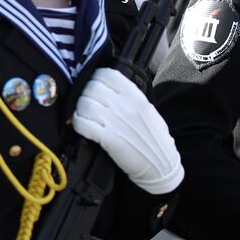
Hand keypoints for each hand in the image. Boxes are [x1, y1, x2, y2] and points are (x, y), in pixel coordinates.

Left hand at [72, 68, 183, 193]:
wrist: (161, 165)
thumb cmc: (154, 138)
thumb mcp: (147, 109)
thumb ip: (129, 96)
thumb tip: (106, 86)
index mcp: (136, 96)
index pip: (107, 74)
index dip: (95, 78)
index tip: (93, 86)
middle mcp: (125, 105)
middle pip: (92, 87)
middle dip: (84, 94)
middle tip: (87, 103)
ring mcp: (116, 122)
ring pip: (84, 104)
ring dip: (79, 109)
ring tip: (84, 115)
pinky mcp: (109, 139)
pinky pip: (83, 124)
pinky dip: (78, 124)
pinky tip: (83, 127)